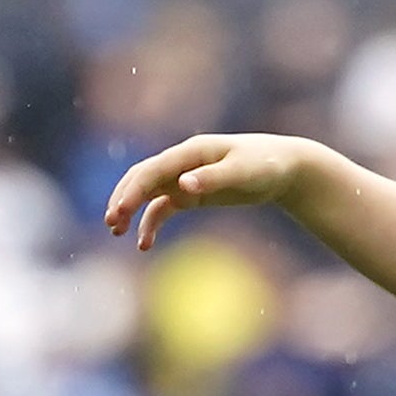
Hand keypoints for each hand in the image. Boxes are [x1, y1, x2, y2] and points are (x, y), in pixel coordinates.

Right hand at [106, 129, 311, 251]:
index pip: (153, 169)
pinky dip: (151, 223)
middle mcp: (183, 162)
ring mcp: (185, 177)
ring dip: (130, 211)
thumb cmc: (266, 164)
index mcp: (192, 152)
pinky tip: (144, 244)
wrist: (285, 167)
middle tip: (111, 223)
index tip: (119, 210)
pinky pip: (164, 208)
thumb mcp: (243, 172)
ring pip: (148, 193)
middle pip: (143, 178)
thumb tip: (182, 184)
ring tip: (117, 232)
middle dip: (123, 198)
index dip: (134, 189)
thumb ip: (213, 178)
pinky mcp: (192, 194)